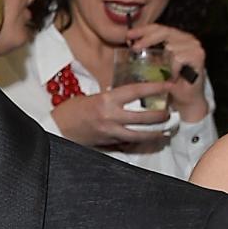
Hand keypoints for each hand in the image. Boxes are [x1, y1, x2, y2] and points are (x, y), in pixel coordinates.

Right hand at [52, 84, 173, 152]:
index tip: (168, 85)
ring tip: (165, 131)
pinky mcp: (108, 143)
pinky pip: (127, 142)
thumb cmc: (73, 110)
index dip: (155, 88)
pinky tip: (148, 140)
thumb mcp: (94, 97)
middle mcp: (111, 117)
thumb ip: (113, 98)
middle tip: (170, 112)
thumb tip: (132, 97)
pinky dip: (139, 141)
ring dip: (154, 133)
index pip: (136, 91)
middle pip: (143, 117)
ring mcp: (110, 132)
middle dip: (159, 115)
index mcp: (107, 100)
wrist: (58, 128)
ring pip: (139, 134)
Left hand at [127, 22, 208, 120]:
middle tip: (135, 48)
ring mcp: (194, 46)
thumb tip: (131, 47)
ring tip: (163, 73)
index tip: (129, 35)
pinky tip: (173, 76)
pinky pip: (179, 58)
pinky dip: (173, 68)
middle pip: (164, 32)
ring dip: (164, 61)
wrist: (186, 99)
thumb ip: (149, 55)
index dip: (143, 30)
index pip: (159, 28)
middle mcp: (187, 39)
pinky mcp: (198, 56)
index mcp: (176, 38)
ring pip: (171, 47)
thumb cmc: (171, 83)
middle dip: (147, 39)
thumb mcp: (156, 66)